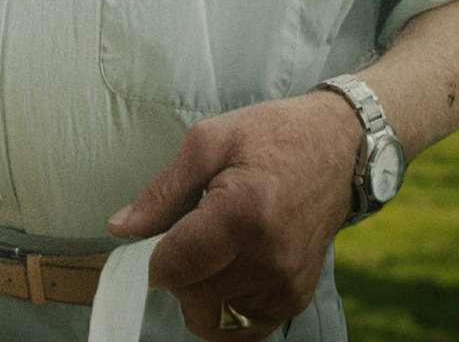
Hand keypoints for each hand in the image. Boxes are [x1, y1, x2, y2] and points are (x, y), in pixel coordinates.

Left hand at [105, 91, 363, 339]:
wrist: (338, 147)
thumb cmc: (269, 135)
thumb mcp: (207, 143)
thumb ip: (161, 193)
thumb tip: (119, 228)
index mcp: (242, 214)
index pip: (175, 268)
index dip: (155, 258)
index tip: (162, 237)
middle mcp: (268, 258)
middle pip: (191, 298)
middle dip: (176, 275)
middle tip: (188, 240)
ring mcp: (286, 284)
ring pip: (214, 318)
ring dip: (200, 294)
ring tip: (213, 254)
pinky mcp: (297, 298)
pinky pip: (244, 326)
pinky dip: (226, 307)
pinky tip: (229, 272)